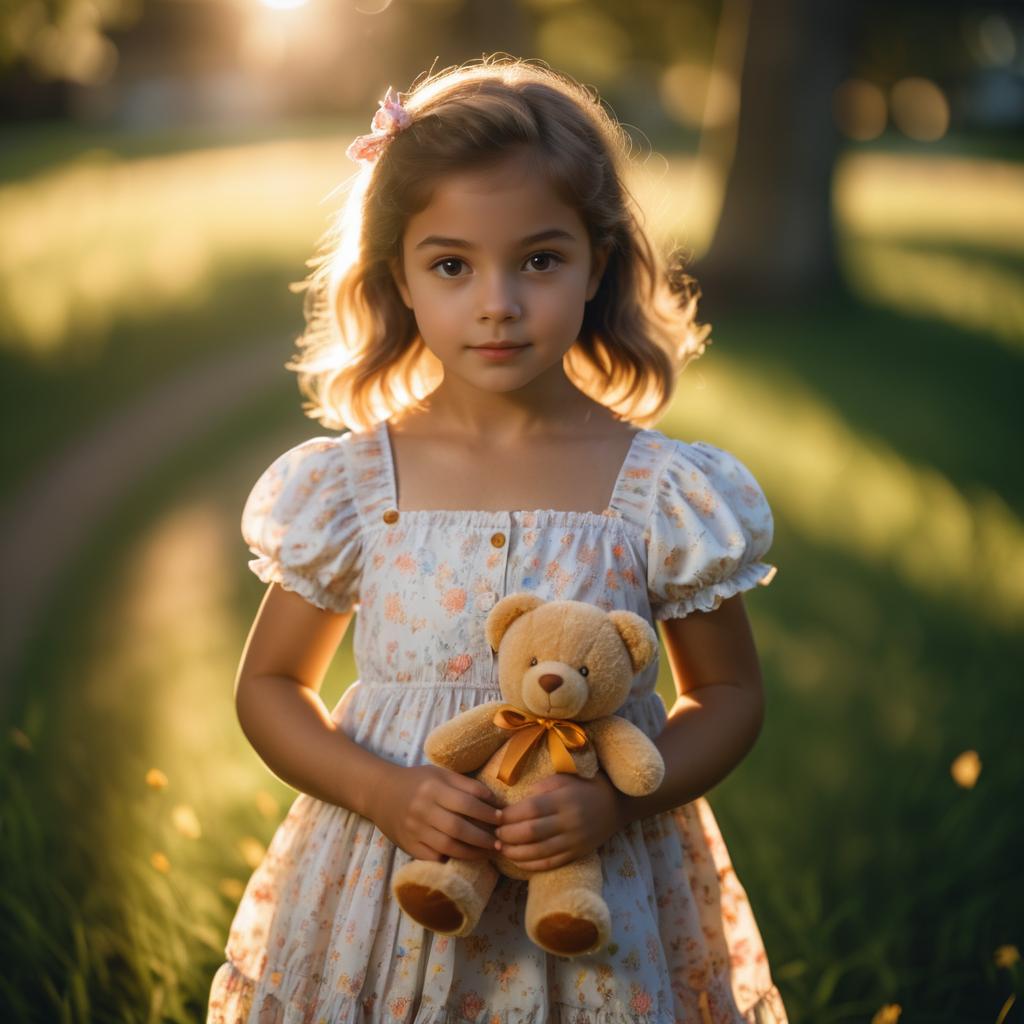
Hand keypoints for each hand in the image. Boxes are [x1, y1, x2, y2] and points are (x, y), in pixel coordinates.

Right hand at [373, 763, 502, 862]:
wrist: (380, 793)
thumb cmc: (417, 781)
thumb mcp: (440, 774)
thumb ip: (466, 785)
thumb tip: (494, 801)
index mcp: (433, 788)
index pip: (466, 803)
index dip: (486, 813)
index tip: (501, 819)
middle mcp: (423, 809)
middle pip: (458, 828)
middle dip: (483, 838)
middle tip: (500, 842)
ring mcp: (414, 830)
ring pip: (447, 847)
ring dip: (472, 853)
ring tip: (488, 853)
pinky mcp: (408, 846)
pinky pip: (433, 858)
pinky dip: (450, 860)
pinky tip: (464, 859)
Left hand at [495, 770, 626, 870]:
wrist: (616, 804)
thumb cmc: (585, 786)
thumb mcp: (564, 778)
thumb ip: (541, 788)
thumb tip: (515, 803)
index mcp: (565, 799)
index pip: (531, 809)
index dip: (510, 814)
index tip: (496, 815)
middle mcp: (570, 821)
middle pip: (532, 832)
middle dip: (508, 835)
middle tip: (495, 833)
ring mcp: (574, 840)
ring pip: (539, 852)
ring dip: (515, 852)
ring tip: (501, 848)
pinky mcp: (577, 854)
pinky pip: (550, 863)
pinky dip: (531, 865)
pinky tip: (517, 861)